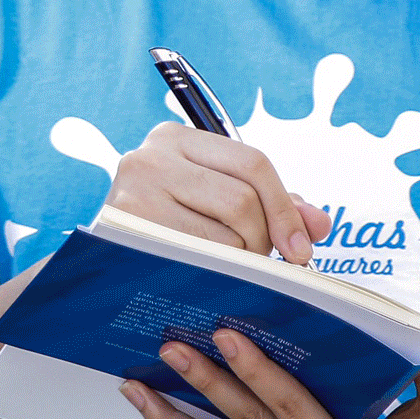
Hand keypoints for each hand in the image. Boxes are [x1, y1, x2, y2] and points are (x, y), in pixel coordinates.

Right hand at [105, 122, 330, 262]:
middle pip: (242, 200)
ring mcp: (136, 192)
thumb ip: (270, 205)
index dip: (286, 208)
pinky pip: (201, 260)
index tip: (301, 249)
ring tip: (229, 270)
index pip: (252, 162)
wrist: (100, 262)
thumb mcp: (215, 201)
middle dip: (262, 240)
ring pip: (225, 234)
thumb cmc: (167, 226)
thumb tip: (319, 225)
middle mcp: (151, 156)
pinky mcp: (130, 231)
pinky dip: (219, 276)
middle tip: (258, 263)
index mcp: (176, 138)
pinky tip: (212, 280)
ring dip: (241, 263)